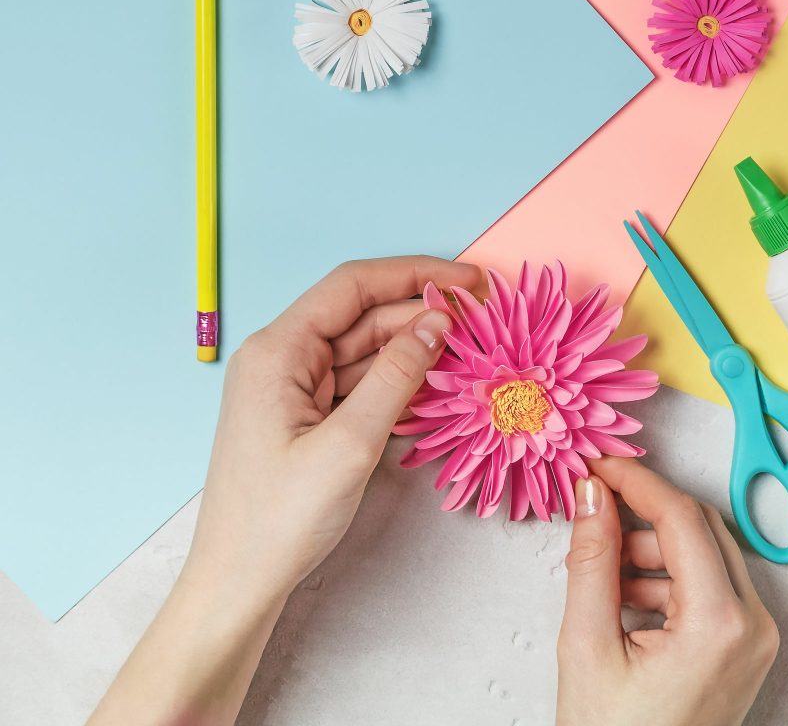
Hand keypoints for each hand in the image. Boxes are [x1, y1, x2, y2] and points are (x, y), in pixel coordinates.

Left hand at [89, 256, 479, 725]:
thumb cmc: (282, 518)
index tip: (466, 280)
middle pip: (360, 316)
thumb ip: (397, 375)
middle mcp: (281, 357)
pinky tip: (433, 382)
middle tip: (480, 318)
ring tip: (467, 349)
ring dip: (412, 347)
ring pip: (363, 349)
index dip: (413, 274)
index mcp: (277, 350)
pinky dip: (395, 379)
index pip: (352, 287)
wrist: (238, 583)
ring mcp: (292, 387)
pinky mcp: (305, 414)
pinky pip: (357, 381)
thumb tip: (437, 322)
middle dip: (419, 312)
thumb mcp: (349, 443)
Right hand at [556, 457, 778, 725]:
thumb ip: (591, 559)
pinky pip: (707, 585)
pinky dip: (666, 577)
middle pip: (699, 528)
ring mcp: (754, 639)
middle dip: (643, 513)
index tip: (598, 467)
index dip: (635, 481)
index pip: (681, 517)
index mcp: (720, 622)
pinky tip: (623, 597)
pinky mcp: (743, 648)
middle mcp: (752, 625)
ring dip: (651, 547)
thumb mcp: (588, 645)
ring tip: (602, 567)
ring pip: (703, 553)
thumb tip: (592, 496)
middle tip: (594, 505)